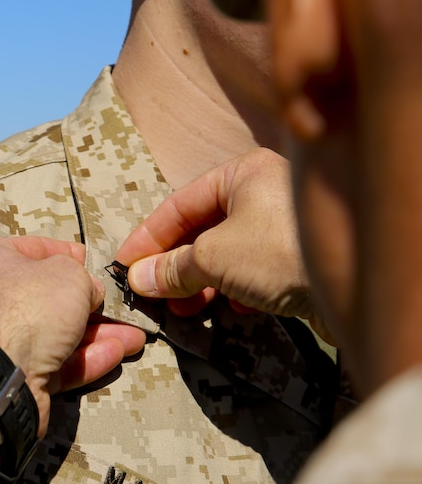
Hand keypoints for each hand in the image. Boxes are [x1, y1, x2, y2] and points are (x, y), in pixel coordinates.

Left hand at [0, 236, 145, 430]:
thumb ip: (83, 278)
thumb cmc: (28, 306)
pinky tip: (118, 353)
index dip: (68, 254)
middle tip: (124, 306)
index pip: (34, 250)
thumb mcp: (67, 275)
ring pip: (57, 333)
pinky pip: (57, 363)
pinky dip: (87, 358)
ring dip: (98, 334)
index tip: (94, 261)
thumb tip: (89, 292)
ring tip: (136, 335)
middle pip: (49, 297)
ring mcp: (1, 341)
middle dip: (91, 303)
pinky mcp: (15, 376)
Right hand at [115, 149, 318, 326]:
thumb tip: (138, 279)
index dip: (149, 237)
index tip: (126, 265)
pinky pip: (255, 270)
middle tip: (154, 294)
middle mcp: (268, 191)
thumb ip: (171, 267)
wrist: (356, 285)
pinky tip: (232, 310)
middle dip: (176, 265)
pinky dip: (236, 289)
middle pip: (204, 229)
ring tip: (186, 310)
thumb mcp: (213, 258)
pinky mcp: (302, 258)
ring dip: (202, 282)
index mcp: (244, 173)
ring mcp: (287, 226)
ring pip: (229, 253)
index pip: (180, 203)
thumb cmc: (282, 253)